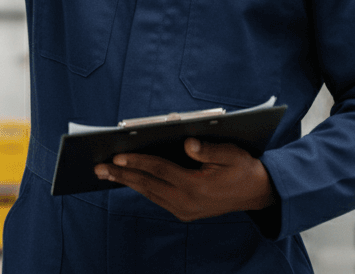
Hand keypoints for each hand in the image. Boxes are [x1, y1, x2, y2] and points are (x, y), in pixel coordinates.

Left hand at [94, 139, 277, 221]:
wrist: (257, 194)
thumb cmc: (243, 169)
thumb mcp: (231, 155)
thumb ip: (208, 149)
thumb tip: (186, 142)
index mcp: (195, 187)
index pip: (159, 171)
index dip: (137, 162)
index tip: (117, 156)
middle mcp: (186, 202)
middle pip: (147, 185)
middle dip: (121, 175)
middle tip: (97, 168)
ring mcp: (184, 210)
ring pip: (149, 194)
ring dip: (127, 182)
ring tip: (106, 173)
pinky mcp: (184, 212)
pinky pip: (157, 198)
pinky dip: (141, 187)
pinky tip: (129, 179)